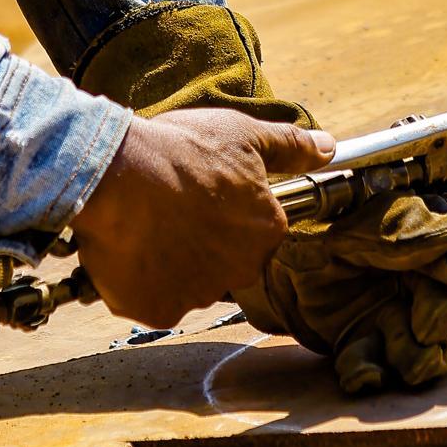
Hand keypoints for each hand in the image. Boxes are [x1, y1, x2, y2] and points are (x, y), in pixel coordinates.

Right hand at [71, 108, 333, 329]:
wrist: (117, 177)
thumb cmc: (181, 151)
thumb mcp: (243, 134)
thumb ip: (290, 146)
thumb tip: (328, 147)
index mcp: (266, 231)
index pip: (256, 230)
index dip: (226, 211)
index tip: (201, 192)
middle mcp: (242, 271)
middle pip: (225, 261)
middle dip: (202, 242)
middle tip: (171, 209)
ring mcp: (200, 296)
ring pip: (189, 282)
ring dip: (171, 262)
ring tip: (144, 224)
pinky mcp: (160, 311)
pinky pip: (153, 301)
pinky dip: (141, 282)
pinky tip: (129, 250)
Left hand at [242, 188, 446, 394]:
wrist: (266, 244)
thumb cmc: (325, 217)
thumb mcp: (378, 214)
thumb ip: (432, 233)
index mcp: (429, 233)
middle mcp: (419, 278)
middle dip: (442, 322)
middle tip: (426, 329)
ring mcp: (391, 313)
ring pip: (420, 348)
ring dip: (414, 360)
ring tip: (404, 366)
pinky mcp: (361, 341)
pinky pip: (374, 364)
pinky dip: (368, 371)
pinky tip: (360, 372)